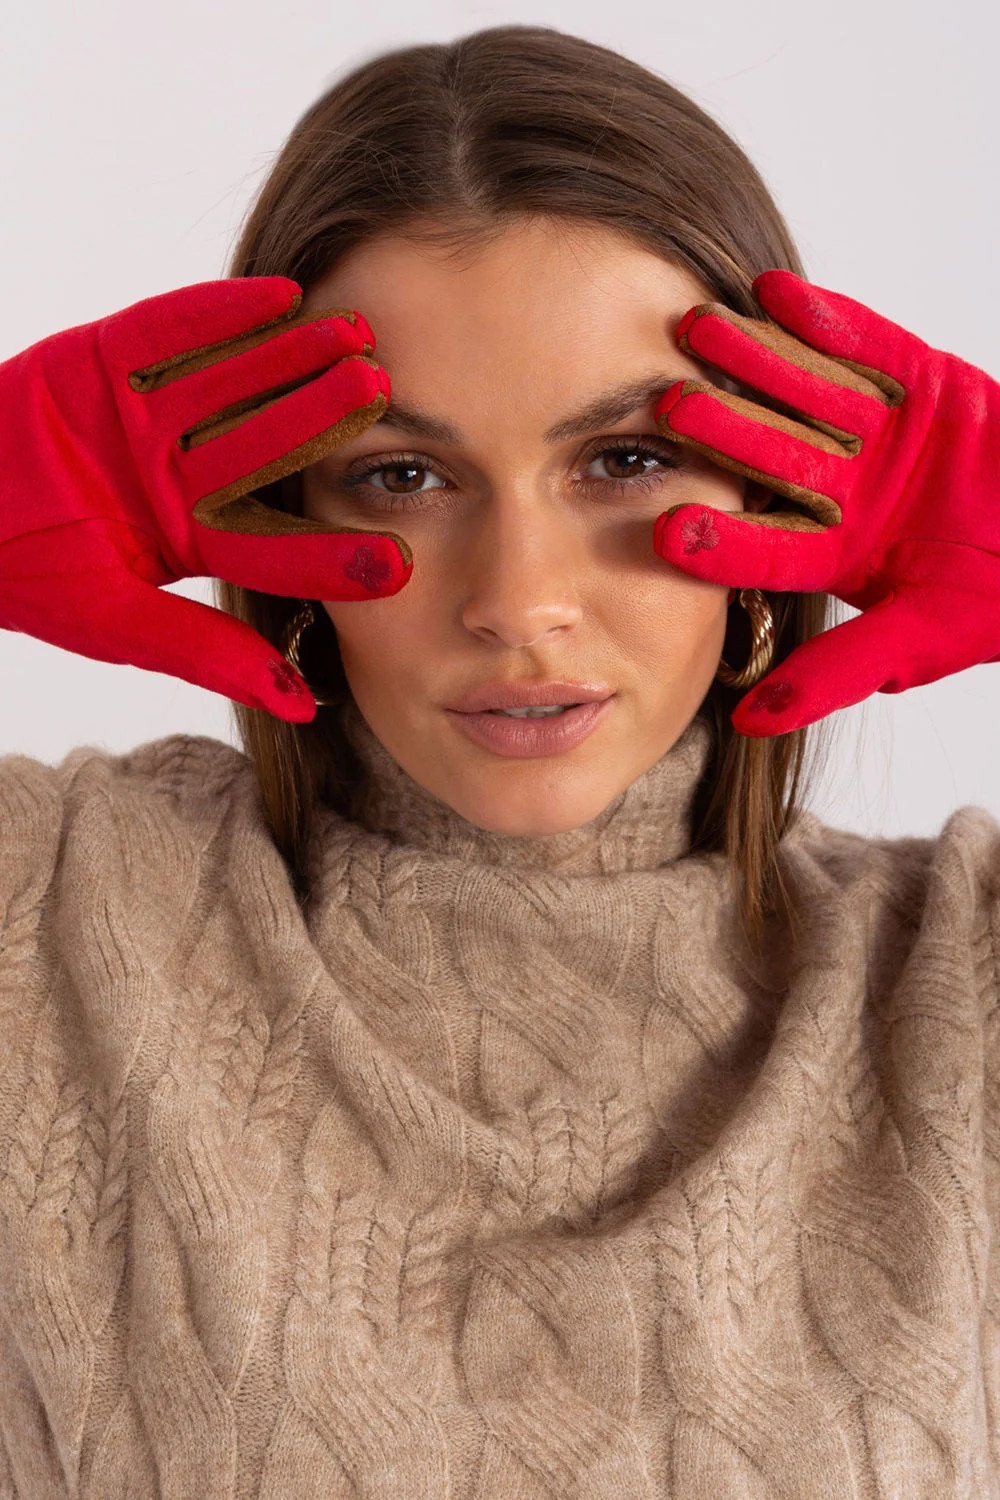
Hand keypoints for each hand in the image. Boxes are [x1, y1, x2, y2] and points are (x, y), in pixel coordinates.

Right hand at [0, 277, 412, 721]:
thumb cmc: (25, 575)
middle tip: (387, 401)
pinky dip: (220, 314)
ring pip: (234, 382)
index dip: (333, 552)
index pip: (278, 546)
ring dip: (292, 358)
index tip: (398, 561)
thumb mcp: (115, 623)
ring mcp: (153, 417)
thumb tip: (299, 704)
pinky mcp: (112, 361)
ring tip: (353, 335)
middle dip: (326, 424)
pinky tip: (280, 297)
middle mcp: (188, 475)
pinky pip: (172, 332)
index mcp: (198, 540)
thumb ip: (204, 654)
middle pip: (269, 447)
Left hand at [651, 270, 999, 736]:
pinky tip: (775, 294)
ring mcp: (879, 435)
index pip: (768, 545)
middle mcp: (844, 491)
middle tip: (665, 409)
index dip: (723, 539)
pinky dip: (829, 321)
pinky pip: (870, 346)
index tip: (670, 530)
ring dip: (756, 360)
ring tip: (699, 329)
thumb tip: (751, 721)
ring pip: (808, 393)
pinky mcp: (920, 381)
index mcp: (835, 553)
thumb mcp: (918, 639)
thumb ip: (837, 673)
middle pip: (773, 456)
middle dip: (722, 430)